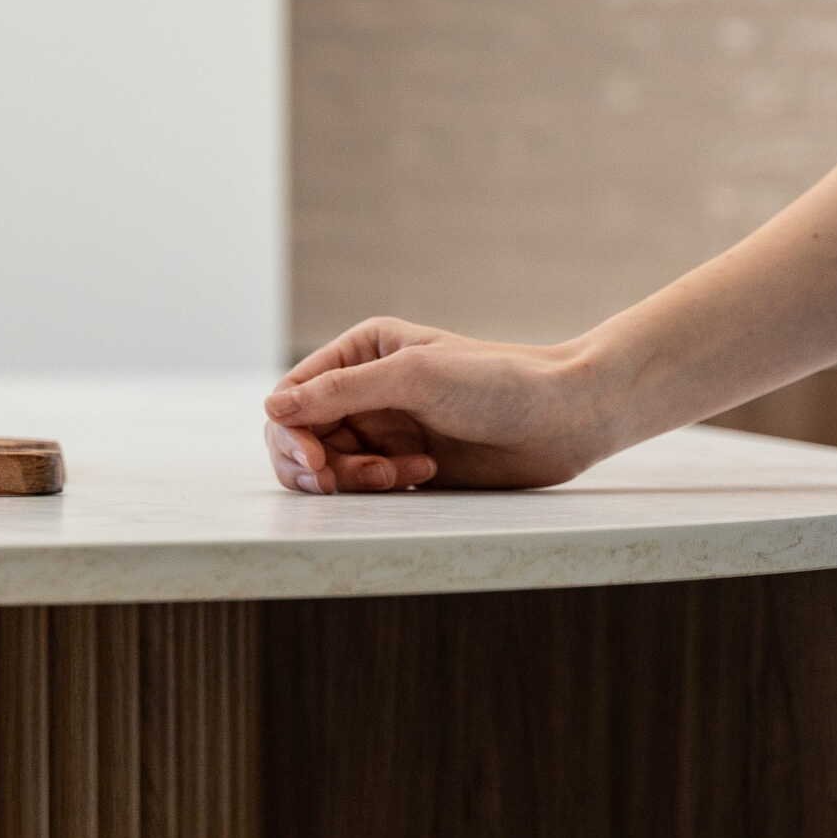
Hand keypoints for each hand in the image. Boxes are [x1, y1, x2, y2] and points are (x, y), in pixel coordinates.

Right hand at [259, 318, 625, 493]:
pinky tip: (423, 471)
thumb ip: (340, 391)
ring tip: (401, 473)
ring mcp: (385, 428)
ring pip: (330, 466)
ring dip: (354, 477)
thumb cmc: (496, 383)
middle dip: (316, 462)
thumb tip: (272, 407)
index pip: (293, 395)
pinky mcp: (405, 463)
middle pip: (301, 436)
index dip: (290, 432)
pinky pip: (365, 485)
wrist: (563, 417)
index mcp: (361, 352)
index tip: (314, 462)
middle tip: (336, 481)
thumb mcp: (413, 377)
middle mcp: (366, 388)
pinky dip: (382, 485)